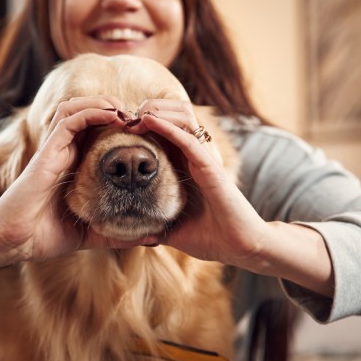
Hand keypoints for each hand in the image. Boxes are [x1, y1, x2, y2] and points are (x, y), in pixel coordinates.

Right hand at [0, 97, 157, 264]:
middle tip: (138, 116)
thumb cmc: (45, 237)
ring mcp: (54, 149)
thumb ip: (119, 234)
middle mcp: (63, 152)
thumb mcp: (92, 233)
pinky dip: (91, 111)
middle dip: (112, 107)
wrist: (14, 241)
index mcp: (73, 166)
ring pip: (75, 107)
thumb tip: (154, 237)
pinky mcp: (47, 150)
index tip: (143, 132)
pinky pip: (69, 119)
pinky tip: (113, 115)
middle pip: (85, 112)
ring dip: (102, 103)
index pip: (94, 132)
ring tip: (126, 110)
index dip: (117, 126)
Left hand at [126, 100, 333, 296]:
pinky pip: (187, 139)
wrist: (240, 248)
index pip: (165, 136)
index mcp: (187, 169)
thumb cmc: (212, 240)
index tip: (120, 127)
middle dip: (148, 112)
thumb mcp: (173, 231)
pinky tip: (148, 120)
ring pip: (181, 121)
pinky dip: (167, 127)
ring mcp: (204, 160)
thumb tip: (132, 234)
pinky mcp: (210, 166)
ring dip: (156, 113)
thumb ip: (154, 228)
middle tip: (124, 116)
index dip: (144, 126)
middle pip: (173, 119)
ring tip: (134, 114)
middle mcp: (195, 159)